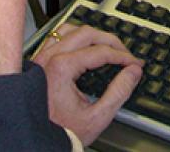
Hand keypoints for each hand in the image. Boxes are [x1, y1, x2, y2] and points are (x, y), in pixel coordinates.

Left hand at [33, 23, 143, 145]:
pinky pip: (57, 36)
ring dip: (92, 35)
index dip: (123, 56)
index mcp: (62, 68)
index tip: (134, 63)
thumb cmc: (60, 132)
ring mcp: (42, 58)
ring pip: (72, 29)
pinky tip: (82, 44)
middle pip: (88, 34)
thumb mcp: (97, 117)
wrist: (35, 144)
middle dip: (112, 42)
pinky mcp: (39, 61)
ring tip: (106, 46)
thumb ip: (119, 93)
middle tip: (126, 54)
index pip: (101, 52)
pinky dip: (73, 36)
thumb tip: (133, 72)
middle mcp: (50, 58)